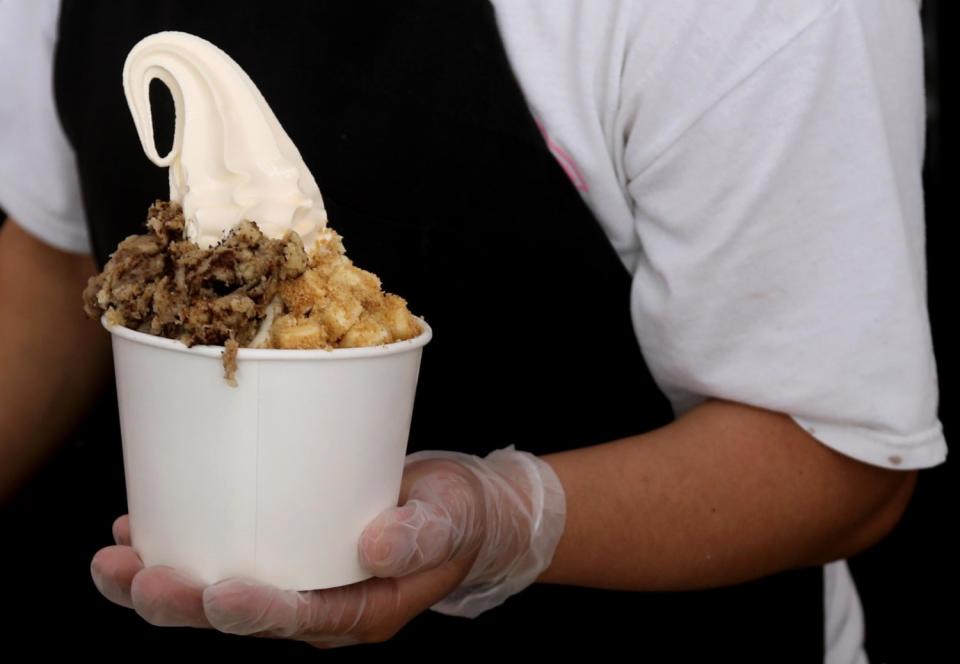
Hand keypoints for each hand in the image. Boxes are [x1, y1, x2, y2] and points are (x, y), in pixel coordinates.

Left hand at [90, 447, 565, 645]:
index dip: (258, 611)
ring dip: (164, 581)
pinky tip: (140, 528)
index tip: (216, 593)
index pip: (304, 619)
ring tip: (110, 560)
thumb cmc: (460, 514)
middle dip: (184, 603)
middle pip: (245, 616)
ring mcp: (299, 583)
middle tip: (136, 577)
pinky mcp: (286, 553)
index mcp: (363, 610)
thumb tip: (375, 550)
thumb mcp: (452, 518)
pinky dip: (183, 545)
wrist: (457, 513)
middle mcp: (321, 606)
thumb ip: (422, 535)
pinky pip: (227, 559)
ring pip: (221, 595)